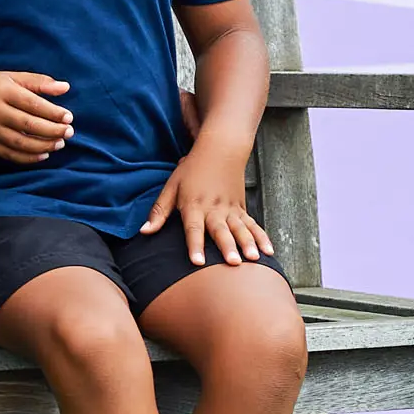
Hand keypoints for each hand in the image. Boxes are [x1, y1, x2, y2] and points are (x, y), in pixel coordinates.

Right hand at [0, 71, 73, 165]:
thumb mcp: (12, 77)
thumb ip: (39, 82)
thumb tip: (65, 88)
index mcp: (3, 90)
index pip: (33, 104)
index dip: (53, 113)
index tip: (69, 117)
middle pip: (29, 125)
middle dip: (52, 131)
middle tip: (69, 132)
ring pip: (20, 143)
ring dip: (43, 145)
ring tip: (59, 143)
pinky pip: (9, 154)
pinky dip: (28, 157)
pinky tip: (43, 154)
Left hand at [138, 144, 274, 267]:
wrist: (219, 150)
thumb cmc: (191, 170)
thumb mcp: (171, 187)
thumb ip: (159, 212)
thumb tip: (144, 231)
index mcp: (194, 205)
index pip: (193, 229)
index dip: (195, 245)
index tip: (197, 262)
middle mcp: (214, 209)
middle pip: (221, 231)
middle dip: (227, 248)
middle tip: (233, 263)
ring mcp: (230, 209)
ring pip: (241, 229)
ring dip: (248, 244)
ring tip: (254, 259)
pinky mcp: (242, 208)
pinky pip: (253, 225)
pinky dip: (262, 237)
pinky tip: (269, 251)